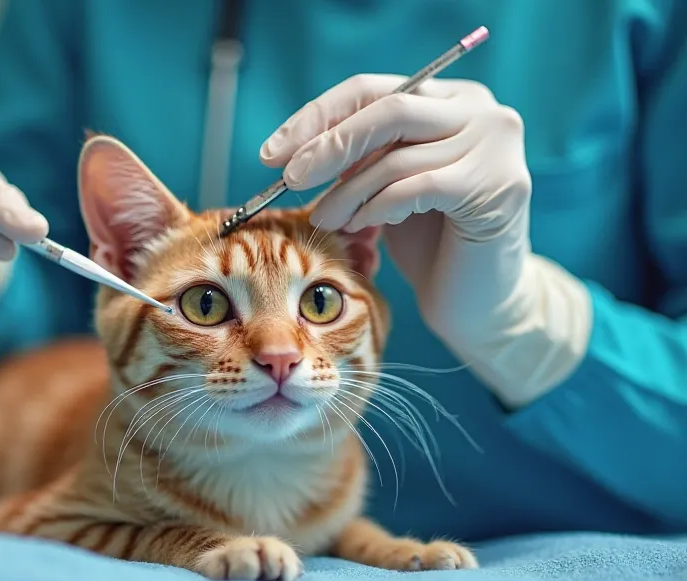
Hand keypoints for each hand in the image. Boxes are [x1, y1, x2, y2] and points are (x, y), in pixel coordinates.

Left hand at [260, 74, 590, 406]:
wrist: (480, 299)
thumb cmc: (429, 241)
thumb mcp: (387, 184)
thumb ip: (360, 154)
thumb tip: (293, 145)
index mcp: (452, 98)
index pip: (372, 90)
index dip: (317, 117)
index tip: (273, 152)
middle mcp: (482, 111)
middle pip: (386, 109)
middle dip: (328, 145)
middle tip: (290, 179)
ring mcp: (495, 146)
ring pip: (396, 156)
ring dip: (347, 191)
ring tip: (325, 219)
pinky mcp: (498, 186)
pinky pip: (415, 187)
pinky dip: (377, 207)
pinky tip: (360, 227)